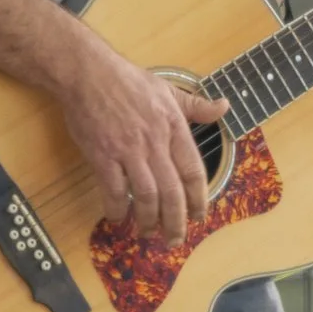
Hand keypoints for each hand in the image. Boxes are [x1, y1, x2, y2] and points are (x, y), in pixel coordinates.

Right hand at [60, 39, 228, 245]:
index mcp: (173, 126)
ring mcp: (128, 150)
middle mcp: (154, 141)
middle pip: (172, 191)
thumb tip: (224, 107)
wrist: (88, 73)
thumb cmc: (127, 80)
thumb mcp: (168, 88)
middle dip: (176, 220)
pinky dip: (117, 208)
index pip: (193, 170)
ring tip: (148, 233)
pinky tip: (118, 217)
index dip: (199, 198)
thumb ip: (196, 104)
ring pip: (146, 195)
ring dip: (149, 220)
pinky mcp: (102, 155)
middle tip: (176, 239)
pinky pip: (114, 190)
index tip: (200, 216)